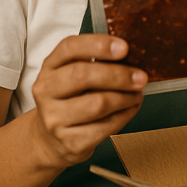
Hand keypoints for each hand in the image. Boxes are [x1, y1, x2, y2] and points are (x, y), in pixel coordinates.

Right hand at [30, 34, 145, 167]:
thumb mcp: (74, 76)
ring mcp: (54, 118)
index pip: (69, 48)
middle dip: (118, 75)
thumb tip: (134, 56)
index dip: (98, 45)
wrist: (51, 140)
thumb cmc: (71, 101)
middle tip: (141, 77)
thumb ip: (97, 63)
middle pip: (82, 75)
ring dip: (126, 98)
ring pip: (98, 103)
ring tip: (136, 94)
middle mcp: (46, 90)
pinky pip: (105, 126)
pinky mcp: (69, 141)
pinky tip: (129, 109)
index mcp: (50, 67)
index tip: (124, 47)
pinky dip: (125, 116)